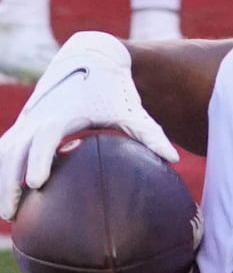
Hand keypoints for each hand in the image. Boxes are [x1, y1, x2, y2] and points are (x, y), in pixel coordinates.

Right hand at [0, 31, 177, 219]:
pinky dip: (6, 169)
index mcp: (63, 115)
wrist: (91, 58)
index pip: (44, 139)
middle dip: (9, 181)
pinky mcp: (26, 123)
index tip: (37, 183)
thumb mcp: (133, 111)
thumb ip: (151, 135)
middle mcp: (39, 117)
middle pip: (14, 151)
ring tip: (9, 214)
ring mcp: (29, 120)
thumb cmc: (115, 90)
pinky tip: (12, 197)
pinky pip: (8, 148)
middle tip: (12, 214)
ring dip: (3, 180)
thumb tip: (175, 159)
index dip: (39, 160)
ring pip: (5, 152)